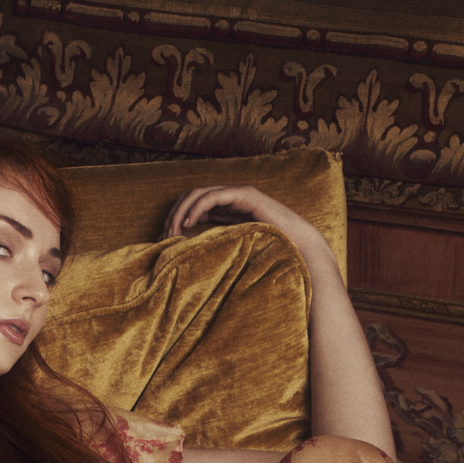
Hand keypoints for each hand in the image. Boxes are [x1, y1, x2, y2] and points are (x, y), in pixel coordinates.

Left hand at [163, 184, 332, 271]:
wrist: (301, 249)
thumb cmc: (272, 256)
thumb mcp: (236, 255)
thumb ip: (219, 252)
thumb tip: (194, 268)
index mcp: (227, 211)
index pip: (192, 208)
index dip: (175, 220)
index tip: (164, 241)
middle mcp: (230, 199)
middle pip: (191, 198)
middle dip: (173, 215)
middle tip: (162, 236)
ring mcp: (238, 195)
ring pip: (198, 194)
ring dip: (181, 211)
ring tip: (172, 231)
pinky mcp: (245, 196)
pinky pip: (213, 196)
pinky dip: (197, 208)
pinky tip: (188, 224)